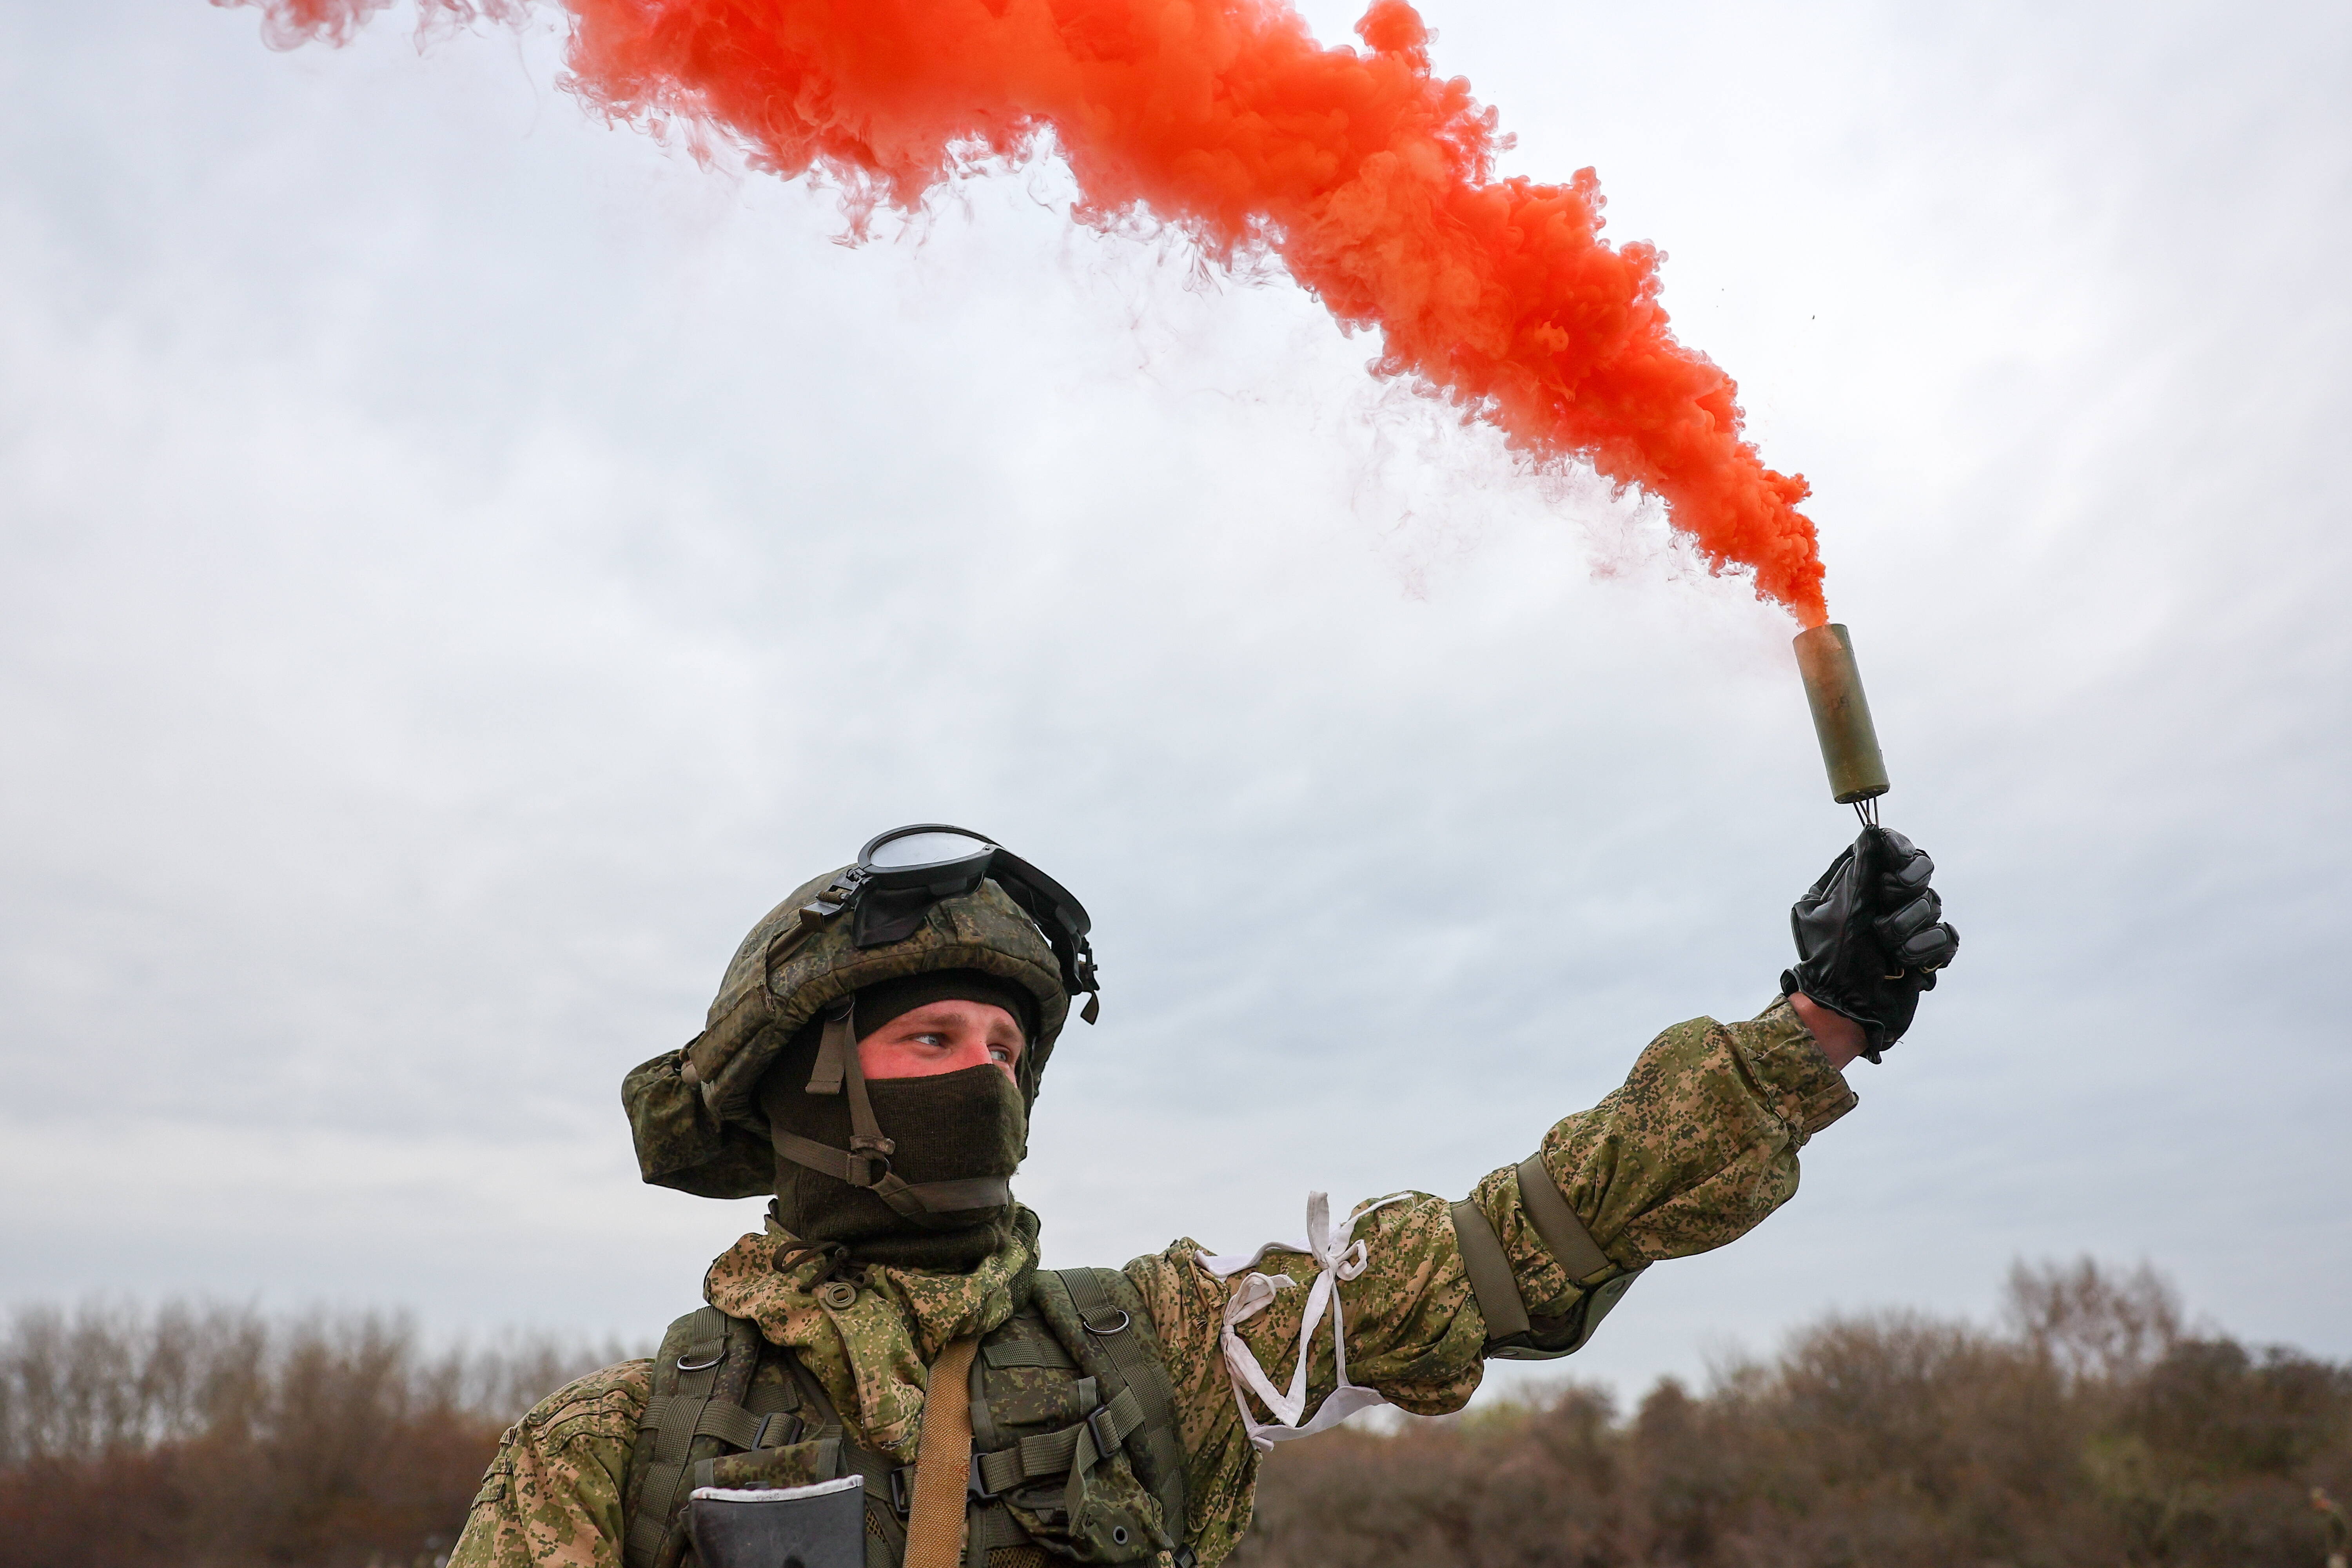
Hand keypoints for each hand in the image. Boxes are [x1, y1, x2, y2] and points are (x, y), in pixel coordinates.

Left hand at [1781, 827, 1958, 1062]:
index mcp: (1857, 884)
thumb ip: (1857, 870)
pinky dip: (1929, 950)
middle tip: (1890, 907)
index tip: (1899, 864)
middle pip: (1920, 870)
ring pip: (1933, 904)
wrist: (1845, 1011)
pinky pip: (1947, 936)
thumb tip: (1870, 831)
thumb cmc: (1831, 961)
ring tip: (1889, 952)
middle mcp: (1884, 899)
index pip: (1891, 847)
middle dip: (1908, 889)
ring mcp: (1907, 925)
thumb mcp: (1833, 910)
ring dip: (1909, 929)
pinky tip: (1910, 965)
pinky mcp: (1926, 951)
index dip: (1901, 851)